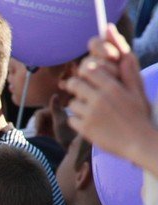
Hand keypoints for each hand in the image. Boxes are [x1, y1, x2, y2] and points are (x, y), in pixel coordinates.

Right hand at [35, 92, 74, 149]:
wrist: (74, 147)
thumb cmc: (68, 135)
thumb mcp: (60, 122)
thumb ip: (56, 109)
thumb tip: (54, 94)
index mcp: (57, 110)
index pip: (39, 114)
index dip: (37, 122)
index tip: (38, 132)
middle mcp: (55, 114)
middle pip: (38, 117)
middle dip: (37, 125)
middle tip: (38, 134)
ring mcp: (53, 121)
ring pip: (39, 122)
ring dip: (38, 129)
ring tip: (40, 136)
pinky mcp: (52, 128)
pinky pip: (42, 127)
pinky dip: (40, 131)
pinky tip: (42, 136)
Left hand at [66, 27, 153, 164]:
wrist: (139, 143)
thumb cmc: (138, 116)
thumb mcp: (137, 93)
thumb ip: (128, 74)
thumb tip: (125, 55)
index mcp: (113, 87)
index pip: (89, 70)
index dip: (85, 72)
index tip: (86, 77)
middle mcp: (100, 99)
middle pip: (75, 84)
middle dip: (75, 86)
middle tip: (80, 91)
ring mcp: (91, 114)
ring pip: (72, 103)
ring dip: (78, 106)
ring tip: (89, 111)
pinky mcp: (85, 129)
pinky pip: (72, 119)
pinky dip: (77, 121)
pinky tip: (88, 123)